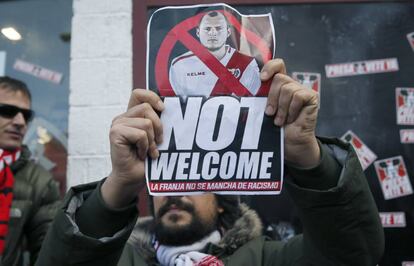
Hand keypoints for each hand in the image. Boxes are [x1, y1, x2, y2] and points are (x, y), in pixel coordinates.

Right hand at [102, 89, 163, 207]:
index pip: (139, 94)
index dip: (152, 97)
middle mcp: (123, 117)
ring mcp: (117, 124)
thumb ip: (157, 121)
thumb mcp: (155, 136)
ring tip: (149, 151)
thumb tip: (170, 108)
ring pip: (146, 122)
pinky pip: (140, 134)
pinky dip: (145, 147)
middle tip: (158, 143)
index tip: (163, 109)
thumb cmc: (147, 159)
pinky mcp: (115, 133)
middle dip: (158, 127)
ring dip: (152, 141)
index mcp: (132, 115)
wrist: (133, 178)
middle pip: (146, 108)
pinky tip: (141, 155)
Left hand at [260, 59, 319, 167]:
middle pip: (279, 78)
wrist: (289, 144)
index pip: (278, 65)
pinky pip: (298, 96)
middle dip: (272, 97)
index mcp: (279, 86)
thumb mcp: (263, 110)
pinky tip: (291, 119)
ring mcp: (302, 90)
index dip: (270, 67)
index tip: (262, 78)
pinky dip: (292, 109)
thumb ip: (259, 97)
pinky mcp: (311, 97)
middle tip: (270, 113)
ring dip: (281, 108)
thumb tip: (242, 88)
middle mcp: (291, 85)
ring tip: (280, 120)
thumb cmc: (274, 129)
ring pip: (287, 88)